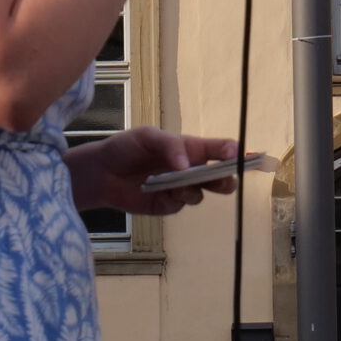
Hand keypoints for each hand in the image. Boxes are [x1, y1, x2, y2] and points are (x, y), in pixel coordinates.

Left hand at [66, 126, 240, 217]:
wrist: (102, 172)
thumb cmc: (126, 147)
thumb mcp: (147, 136)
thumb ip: (170, 145)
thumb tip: (187, 164)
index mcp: (190, 148)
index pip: (218, 149)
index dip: (231, 151)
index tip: (237, 155)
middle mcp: (190, 169)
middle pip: (220, 177)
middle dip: (226, 179)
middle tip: (223, 181)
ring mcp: (180, 188)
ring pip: (201, 194)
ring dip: (193, 190)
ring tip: (177, 185)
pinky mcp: (168, 205)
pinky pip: (180, 205)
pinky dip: (173, 199)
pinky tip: (160, 193)